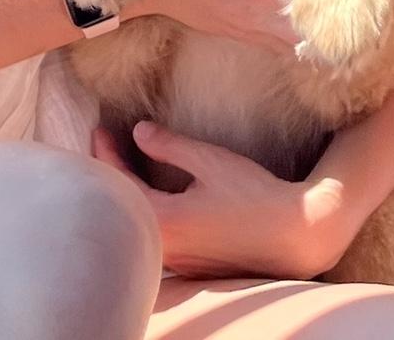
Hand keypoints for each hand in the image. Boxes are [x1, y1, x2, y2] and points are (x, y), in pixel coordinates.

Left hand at [91, 120, 347, 278]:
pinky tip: (150, 192)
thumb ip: (170, 147)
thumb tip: (138, 132)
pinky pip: (155, 234)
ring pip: (138, 223)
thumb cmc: (253, 196)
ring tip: (123, 163)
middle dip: (111, 172)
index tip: (101, 129)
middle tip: (106, 141)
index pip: (120, 185)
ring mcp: (177, 262)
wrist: (292, 236)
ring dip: (128, 192)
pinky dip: (144, 209)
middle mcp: (164, 248)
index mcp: (164, 222)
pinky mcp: (190, 265)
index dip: (107, 154)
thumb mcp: (209, 161)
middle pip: (123, 207)